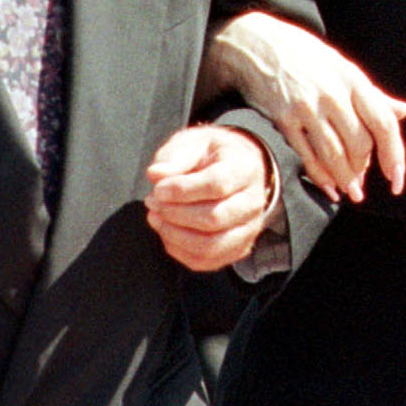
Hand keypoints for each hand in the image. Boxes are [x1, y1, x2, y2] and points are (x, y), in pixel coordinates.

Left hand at [144, 124, 278, 269]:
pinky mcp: (235, 249)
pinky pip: (205, 261)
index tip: (158, 189)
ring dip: (174, 235)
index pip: (217, 185)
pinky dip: (178, 250)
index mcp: (245, 169)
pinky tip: (166, 230)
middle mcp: (253, 203)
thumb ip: (174, 157)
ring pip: (210, 246)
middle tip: (153, 201)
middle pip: (214, 219)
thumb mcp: (192, 143)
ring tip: (156, 216)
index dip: (182, 190)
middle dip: (175, 213)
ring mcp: (247, 230)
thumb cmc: (210, 156)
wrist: (232, 170)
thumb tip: (156, 175)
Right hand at [198, 11, 405, 200]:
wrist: (256, 43)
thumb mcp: (344, 68)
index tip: (396, 180)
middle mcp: (333, 93)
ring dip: (345, 179)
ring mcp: (306, 106)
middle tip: (362, 181)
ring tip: (351, 192)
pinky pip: (307, 155)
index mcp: (353, 79)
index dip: (394, 156)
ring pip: (334, 154)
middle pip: (360, 143)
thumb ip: (375, 96)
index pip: (384, 124)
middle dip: (364, 168)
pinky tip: (328, 187)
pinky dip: (320, 176)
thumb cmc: (306, 57)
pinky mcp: (283, 118)